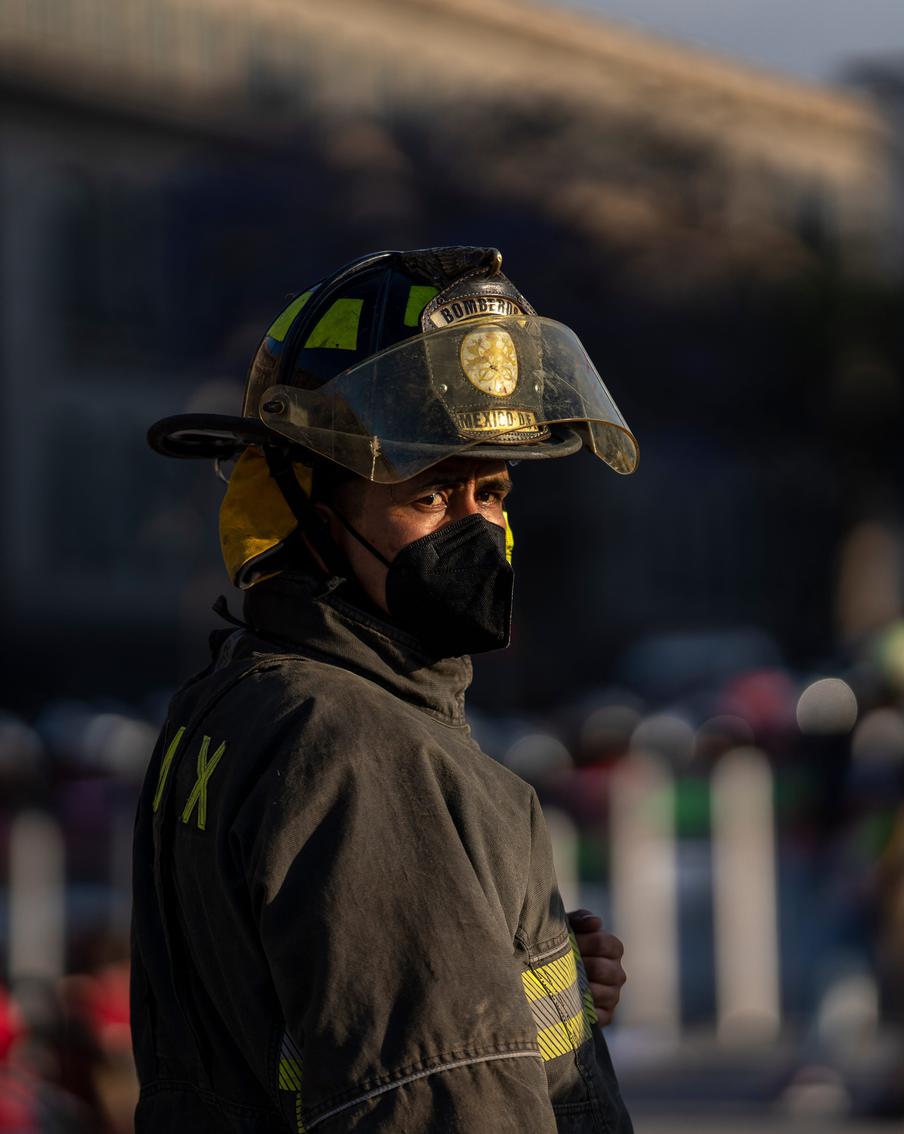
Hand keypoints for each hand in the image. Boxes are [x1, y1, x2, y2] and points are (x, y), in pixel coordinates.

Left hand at [567, 909, 625, 1026]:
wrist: (548, 977)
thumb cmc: (562, 946)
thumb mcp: (568, 928)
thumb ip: (580, 919)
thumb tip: (596, 922)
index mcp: (612, 948)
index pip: (608, 944)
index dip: (587, 943)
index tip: (569, 943)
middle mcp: (617, 972)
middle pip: (606, 969)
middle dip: (583, 966)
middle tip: (562, 965)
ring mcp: (613, 995)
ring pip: (606, 993)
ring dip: (584, 989)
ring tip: (564, 984)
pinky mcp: (606, 1016)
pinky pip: (601, 1016)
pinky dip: (587, 1011)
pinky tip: (571, 1004)